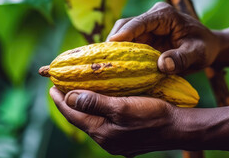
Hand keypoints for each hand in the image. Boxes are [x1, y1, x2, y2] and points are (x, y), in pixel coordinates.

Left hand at [49, 87, 182, 156]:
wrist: (177, 129)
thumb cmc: (152, 115)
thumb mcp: (122, 107)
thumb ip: (95, 103)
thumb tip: (70, 97)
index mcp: (102, 132)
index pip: (73, 115)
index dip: (61, 100)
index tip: (52, 86)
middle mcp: (105, 140)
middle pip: (81, 119)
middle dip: (70, 104)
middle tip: (61, 87)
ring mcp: (116, 142)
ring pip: (93, 122)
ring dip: (84, 108)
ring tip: (78, 93)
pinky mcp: (126, 140)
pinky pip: (104, 124)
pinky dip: (98, 112)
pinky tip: (101, 104)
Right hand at [107, 2, 219, 73]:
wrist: (209, 47)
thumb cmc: (204, 48)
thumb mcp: (197, 54)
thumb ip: (181, 59)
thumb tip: (163, 65)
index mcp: (165, 15)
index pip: (139, 22)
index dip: (123, 34)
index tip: (110, 45)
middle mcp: (153, 17)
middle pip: (125, 27)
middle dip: (113, 43)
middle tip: (102, 61)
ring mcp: (147, 27)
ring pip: (123, 36)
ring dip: (115, 50)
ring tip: (105, 66)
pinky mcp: (144, 37)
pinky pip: (128, 45)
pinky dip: (121, 55)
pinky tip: (115, 67)